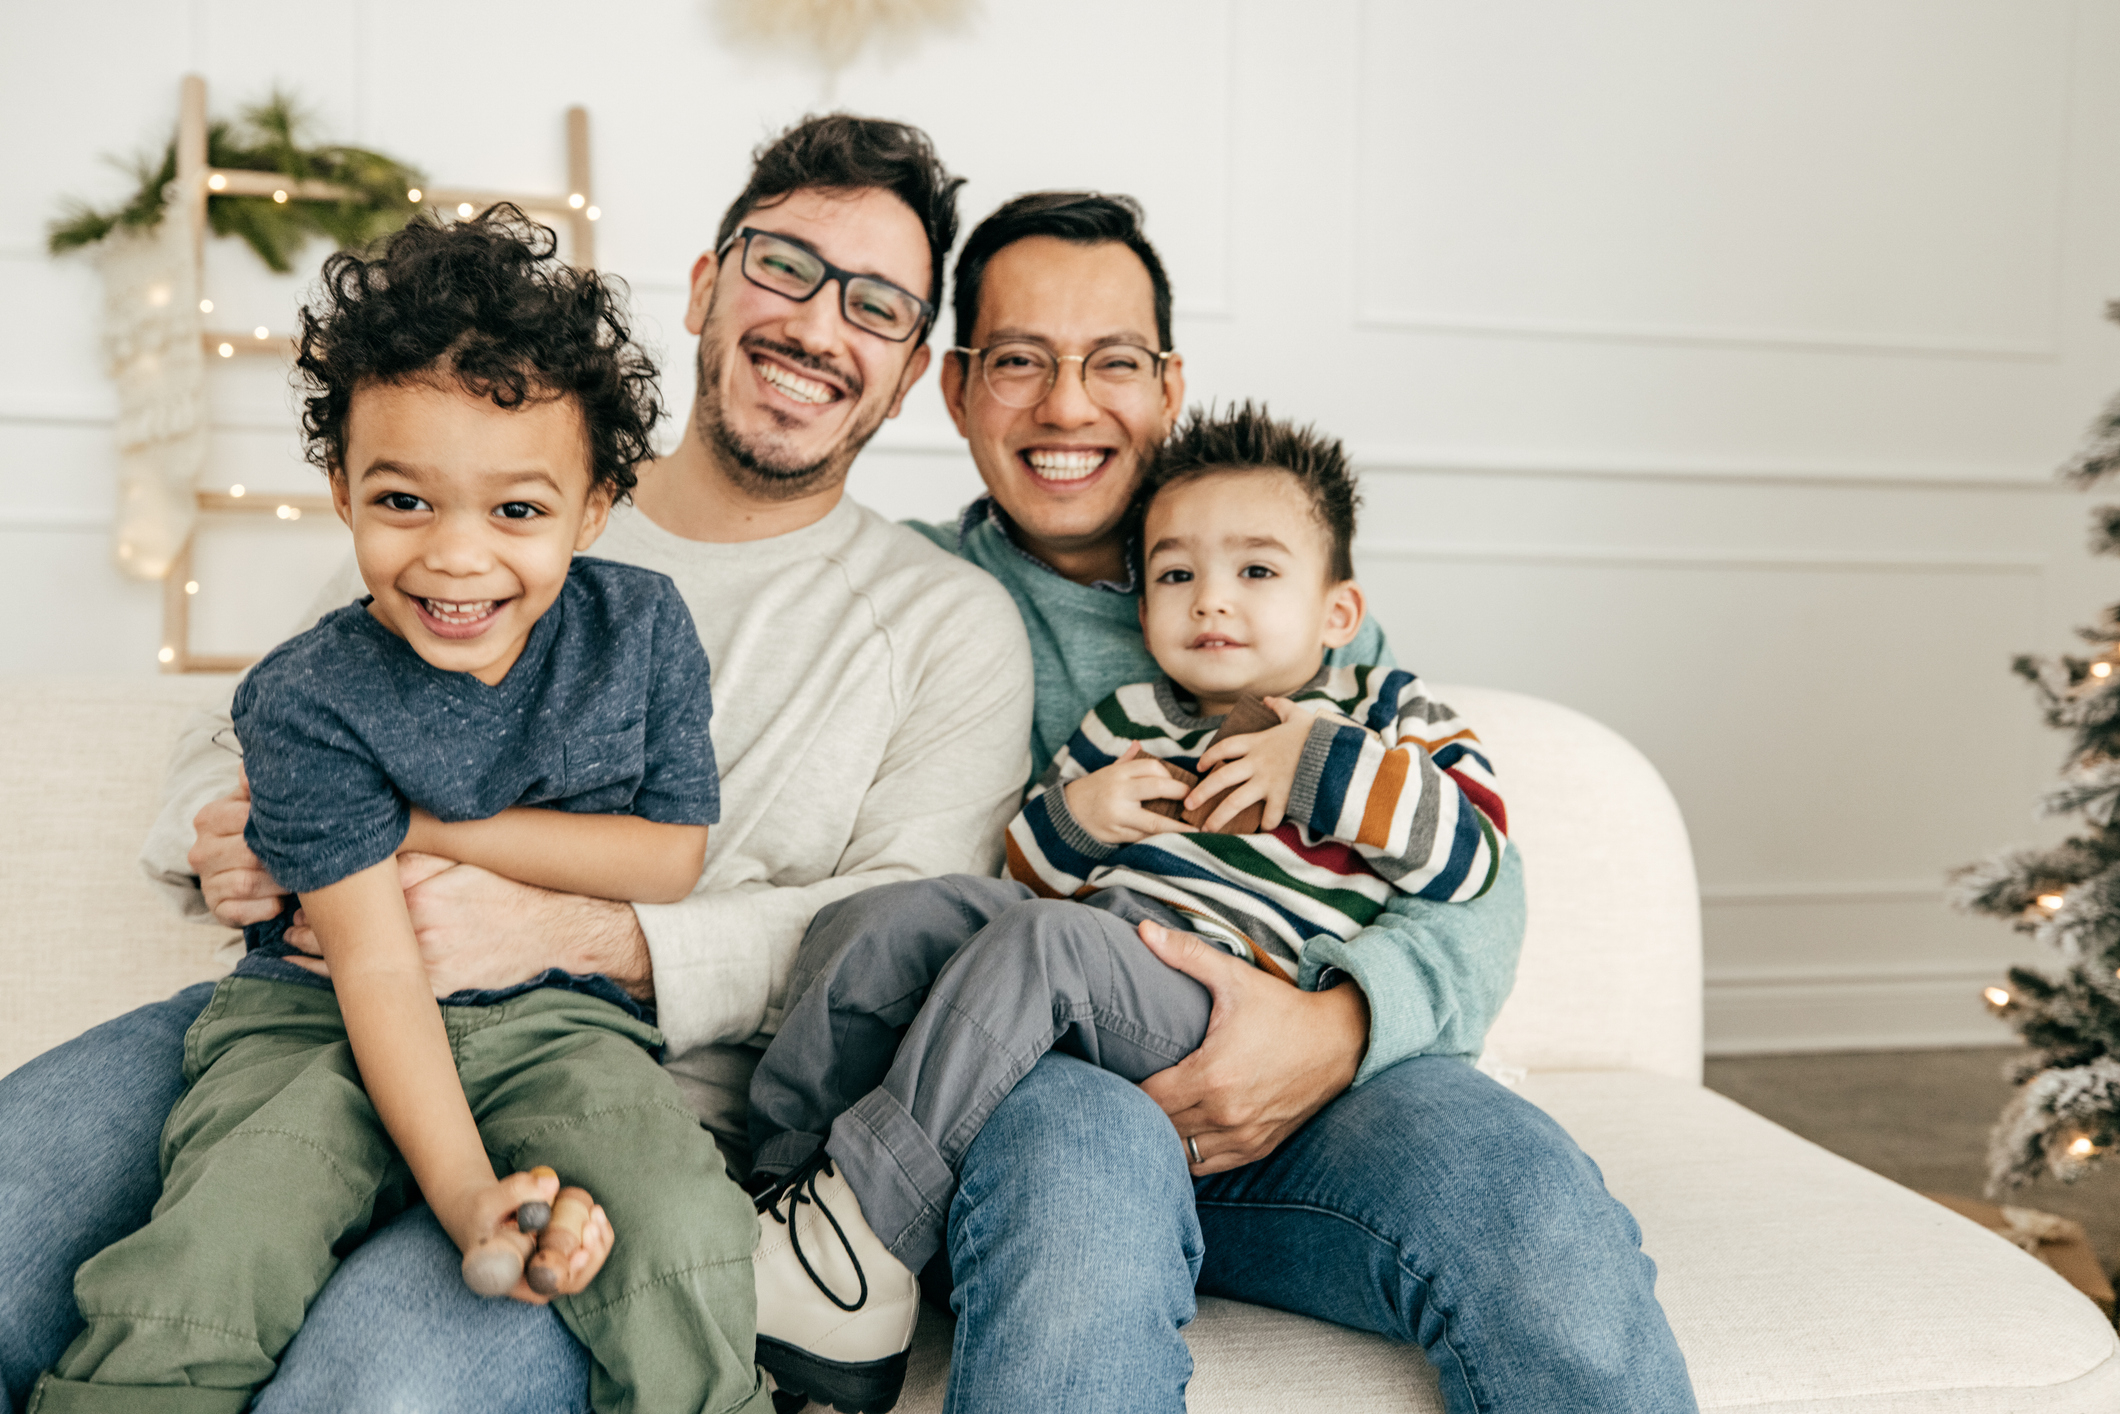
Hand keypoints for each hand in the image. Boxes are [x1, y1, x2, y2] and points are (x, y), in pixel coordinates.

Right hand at [188, 768, 288, 927]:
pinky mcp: (217, 909)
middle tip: (310, 856)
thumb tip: (250, 767)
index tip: (304, 827)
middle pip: (249, 853)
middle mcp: (201, 850)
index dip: (279, 826)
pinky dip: (266, 908)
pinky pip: (241, 912)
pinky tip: (280, 902)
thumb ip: (257, 785)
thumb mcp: (257, 803)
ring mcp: (206, 882)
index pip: (245, 818)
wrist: (252, 870)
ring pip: (248, 883)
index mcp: (209, 818)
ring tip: (298, 878)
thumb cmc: (260, 830)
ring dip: (278, 883)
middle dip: (283, 857)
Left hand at [281, 854, 650, 998]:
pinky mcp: (436, 987)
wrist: (552, 932)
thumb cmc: (506, 890)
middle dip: (307, 919)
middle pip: (344, 925)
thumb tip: (367, 841)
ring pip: (353, 958)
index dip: (314, 884)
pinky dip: (340, 980)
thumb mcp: (462, 859)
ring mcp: (427, 960)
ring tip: (290, 940)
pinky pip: (377, 987)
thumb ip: (416, 854)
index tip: (292, 879)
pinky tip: (314, 970)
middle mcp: (419, 926)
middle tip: (285, 913)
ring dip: (313, 951)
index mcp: (420, 889)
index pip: (348, 887)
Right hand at [448, 1168, 611, 1304]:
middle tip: (591, 1224)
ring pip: (585, 1266)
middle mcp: (534, 1280)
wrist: (481, 1210)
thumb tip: (550, 1186)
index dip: (566, 1274)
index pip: (544, 1287)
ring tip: (595, 1212)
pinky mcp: (561, 1253)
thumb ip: (516, 1192)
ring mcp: (550, 1267)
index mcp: (511, 1279)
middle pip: (572, 1280)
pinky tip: (595, 1212)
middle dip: (591, 1254)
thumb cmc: (481, 1211)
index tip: (581, 1253)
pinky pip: (587, 1249)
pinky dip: (597, 1233)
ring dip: (598, 1242)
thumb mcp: (489, 1200)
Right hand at [1062, 742, 1195, 844]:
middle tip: (1195, 803)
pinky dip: (1160, 839)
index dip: (1170, 776)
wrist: (1067, 813)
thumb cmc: (1094, 790)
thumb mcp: (1108, 771)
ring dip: (1177, 827)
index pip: (1152, 768)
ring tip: (1195, 831)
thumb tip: (1139, 744)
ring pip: (1154, 822)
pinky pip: (1144, 837)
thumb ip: (1126, 760)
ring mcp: (1117, 815)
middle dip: (1180, 795)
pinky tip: (1175, 840)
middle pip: (1157, 790)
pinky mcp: (1116, 835)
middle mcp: (1118, 792)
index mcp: (1118, 773)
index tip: (1181, 784)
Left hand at [1134, 917, 1368, 1173]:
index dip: (1128, 1086)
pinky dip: (1189, 1153)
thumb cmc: (1282, 1009)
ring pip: (1180, 1153)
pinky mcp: (1257, 1148)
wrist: (1338, 1042)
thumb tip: (1143, 929)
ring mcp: (1243, 1136)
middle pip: (1159, 1127)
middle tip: (1127, 1091)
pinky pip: (1207, 1165)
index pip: (1147, 1097)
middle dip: (1140, 1111)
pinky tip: (1180, 1130)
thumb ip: (1186, 954)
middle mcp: (1226, 1114)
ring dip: (1163, 1135)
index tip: (1120, 1071)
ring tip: (1152, 1112)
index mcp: (1213, 1075)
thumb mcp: (1235, 977)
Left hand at [1187, 697, 1314, 832]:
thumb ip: (1281, 707)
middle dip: (1202, 792)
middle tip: (1188, 804)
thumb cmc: (1319, 733)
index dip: (1209, 757)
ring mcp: (1268, 781)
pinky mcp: (1283, 797)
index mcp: (1258, 742)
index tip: (1200, 767)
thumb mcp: (1298, 715)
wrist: (1338, 751)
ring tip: (1206, 829)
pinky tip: (1256, 834)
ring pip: (1234, 801)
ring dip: (1218, 816)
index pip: (1224, 748)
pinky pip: (1268, 816)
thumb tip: (1269, 700)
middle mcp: (1257, 763)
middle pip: (1221, 778)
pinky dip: (1263, 826)